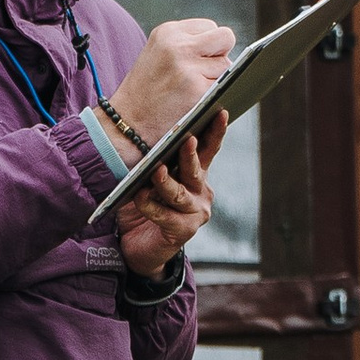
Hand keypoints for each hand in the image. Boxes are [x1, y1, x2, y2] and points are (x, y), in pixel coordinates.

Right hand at [109, 17, 234, 149]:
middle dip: (220, 55)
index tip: (195, 60)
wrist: (127, 123)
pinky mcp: (198, 89)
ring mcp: (188, 67)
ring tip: (192, 89)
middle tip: (203, 72)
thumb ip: (185, 43)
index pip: (210, 26)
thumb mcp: (157, 53)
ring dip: (217, 78)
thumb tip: (222, 46)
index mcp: (167, 32)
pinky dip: (215, 95)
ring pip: (227, 64)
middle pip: (225, 38)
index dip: (208, 46)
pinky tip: (195, 100)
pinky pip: (224, 86)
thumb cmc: (145, 92)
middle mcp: (177, 44)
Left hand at [116, 118, 218, 279]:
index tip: (220, 111)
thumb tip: (146, 143)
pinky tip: (139, 197)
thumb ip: (155, 164)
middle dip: (190, 154)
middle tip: (185, 139)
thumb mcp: (150, 181)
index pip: (208, 149)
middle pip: (196, 169)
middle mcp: (201, 192)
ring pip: (179, 192)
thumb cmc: (145, 208)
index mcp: (196, 175)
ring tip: (156, 170)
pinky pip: (165, 214)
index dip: (215, 131)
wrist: (140, 248)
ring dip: (165, 181)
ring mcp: (195, 212)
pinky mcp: (184, 230)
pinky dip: (150, 205)